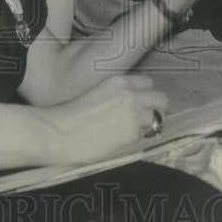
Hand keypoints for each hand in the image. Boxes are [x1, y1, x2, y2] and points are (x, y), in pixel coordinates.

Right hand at [40, 75, 168, 163]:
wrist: (59, 132)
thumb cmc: (70, 114)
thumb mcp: (97, 92)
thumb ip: (117, 94)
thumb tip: (132, 103)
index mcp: (119, 81)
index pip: (147, 83)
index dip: (144, 94)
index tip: (139, 102)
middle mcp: (130, 95)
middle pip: (161, 99)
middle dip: (155, 108)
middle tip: (144, 118)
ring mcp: (134, 114)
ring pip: (158, 118)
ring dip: (149, 124)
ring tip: (133, 130)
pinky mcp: (133, 134)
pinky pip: (145, 135)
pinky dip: (137, 138)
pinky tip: (121, 140)